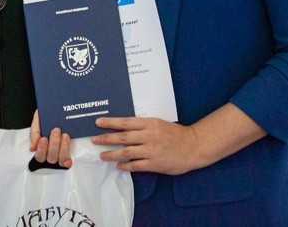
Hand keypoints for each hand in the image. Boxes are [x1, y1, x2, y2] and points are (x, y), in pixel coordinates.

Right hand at [29, 110, 71, 167]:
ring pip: (60, 159)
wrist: (57, 110)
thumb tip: (32, 148)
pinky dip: (68, 158)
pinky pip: (68, 161)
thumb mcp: (38, 121)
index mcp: (41, 148)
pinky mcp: (69, 154)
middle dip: (54, 144)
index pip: (39, 156)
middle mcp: (50, 154)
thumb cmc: (46, 118)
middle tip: (56, 130)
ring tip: (65, 135)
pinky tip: (69, 150)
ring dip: (63, 147)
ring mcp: (60, 155)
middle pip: (51, 158)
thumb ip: (34, 133)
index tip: (43, 138)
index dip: (41, 149)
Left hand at [91, 116, 205, 174]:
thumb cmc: (176, 134)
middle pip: (123, 137)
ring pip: (126, 152)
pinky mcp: (155, 164)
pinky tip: (118, 165)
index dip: (110, 122)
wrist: (193, 146)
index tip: (98, 122)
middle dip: (106, 138)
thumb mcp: (159, 124)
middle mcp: (149, 136)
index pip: (125, 122)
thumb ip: (144, 126)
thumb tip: (124, 127)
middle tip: (94, 140)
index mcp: (150, 124)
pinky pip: (136, 165)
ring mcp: (152, 150)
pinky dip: (126, 165)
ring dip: (112, 154)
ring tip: (102, 155)